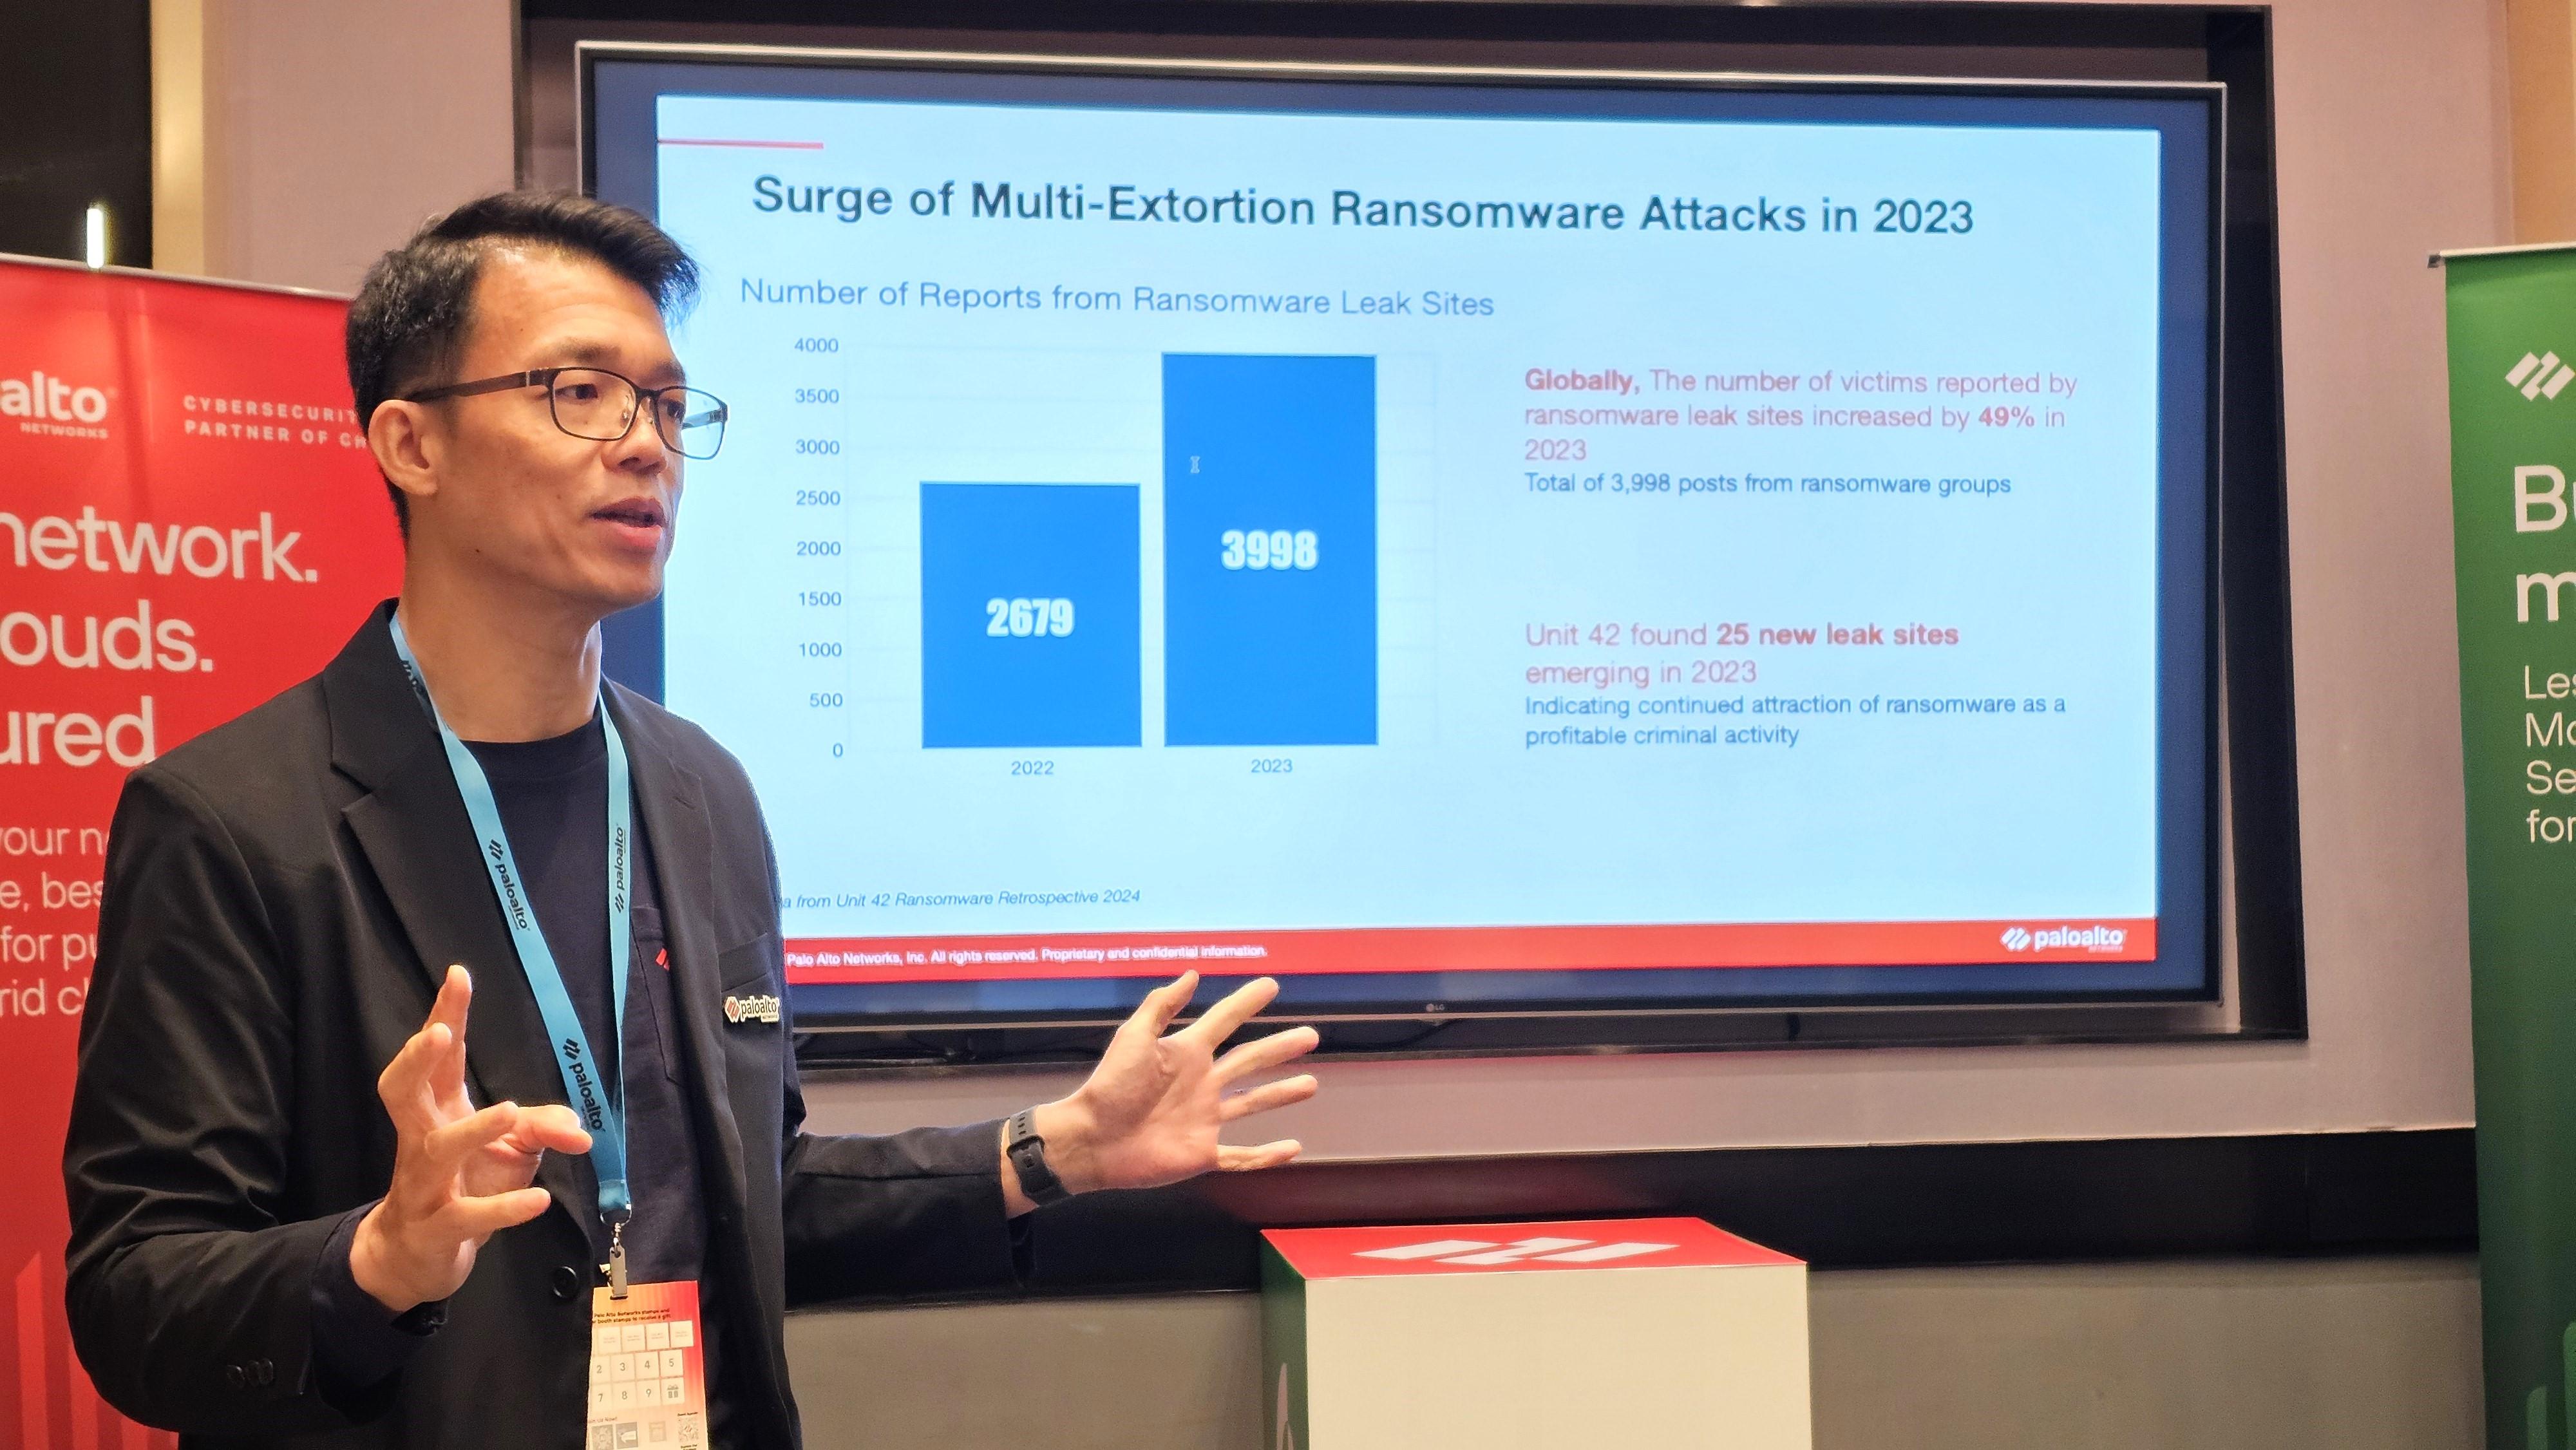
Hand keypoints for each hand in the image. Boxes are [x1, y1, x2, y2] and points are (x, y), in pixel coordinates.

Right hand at [350, 965, 591, 1312]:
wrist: (414, 1257)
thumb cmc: (464, 1186)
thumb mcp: (511, 1151)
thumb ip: (543, 1128)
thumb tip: (581, 1129)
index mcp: (437, 1112)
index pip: (439, 1059)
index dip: (444, 1016)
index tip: (458, 974)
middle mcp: (422, 1140)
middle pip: (403, 1092)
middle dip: (416, 1061)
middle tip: (438, 1034)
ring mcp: (424, 1186)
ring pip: (437, 1152)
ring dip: (472, 1131)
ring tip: (509, 1110)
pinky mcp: (438, 1228)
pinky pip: (468, 1216)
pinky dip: (504, 1207)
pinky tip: (538, 1198)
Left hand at [1006, 972, 1318, 1211]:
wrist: (1091, 1140)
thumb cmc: (1108, 1087)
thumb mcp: (1132, 1039)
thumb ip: (1161, 1007)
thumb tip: (1192, 974)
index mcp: (1186, 1053)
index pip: (1224, 1021)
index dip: (1246, 1003)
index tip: (1271, 985)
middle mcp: (1201, 1084)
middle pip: (1250, 1061)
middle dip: (1280, 1048)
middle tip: (1311, 1035)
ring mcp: (1205, 1119)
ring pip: (1253, 1104)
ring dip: (1282, 1094)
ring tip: (1311, 1084)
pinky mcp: (1203, 1153)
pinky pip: (1242, 1156)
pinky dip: (1268, 1156)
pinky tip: (1293, 1148)